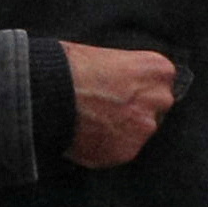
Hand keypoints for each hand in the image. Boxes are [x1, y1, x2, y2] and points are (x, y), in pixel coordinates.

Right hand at [59, 43, 180, 167]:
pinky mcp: (128, 151)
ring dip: (120, 131)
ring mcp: (145, 127)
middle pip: (154, 109)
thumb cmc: (68, 66)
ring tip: (89, 123)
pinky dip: (105, 148)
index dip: (137, 89)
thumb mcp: (105, 55)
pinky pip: (120, 151)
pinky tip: (85, 136)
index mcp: (158, 70)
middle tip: (103, 109)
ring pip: (138, 132)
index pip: (158, 85)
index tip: (118, 91)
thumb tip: (118, 82)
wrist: (47, 92)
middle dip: (133, 111)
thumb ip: (124, 72)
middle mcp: (160, 98)